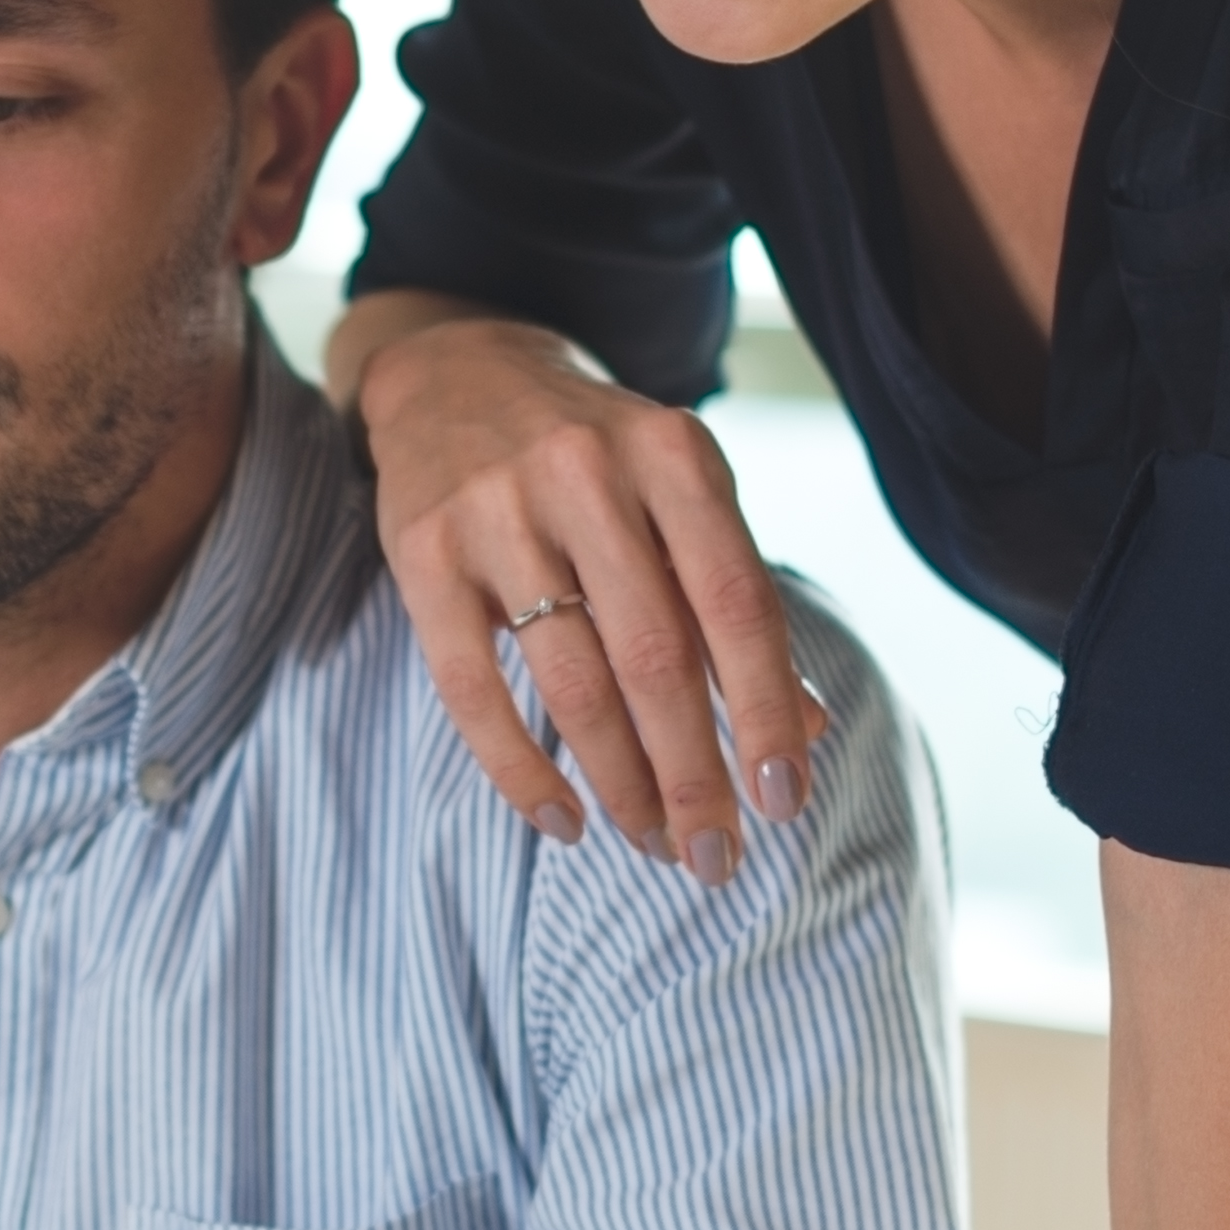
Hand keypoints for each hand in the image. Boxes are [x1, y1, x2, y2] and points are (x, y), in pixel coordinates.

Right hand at [338, 302, 829, 878]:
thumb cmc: (596, 460)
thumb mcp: (680, 496)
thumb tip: (805, 728)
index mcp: (671, 454)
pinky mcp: (423, 550)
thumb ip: (736, 600)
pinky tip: (562, 819)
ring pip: (572, 681)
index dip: (765, 709)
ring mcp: (496, 510)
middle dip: (694, 773)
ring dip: (620, 781)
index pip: (736, 602)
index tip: (784, 798)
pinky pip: (471, 687)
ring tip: (652, 841)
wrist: (455, 373)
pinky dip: (519, 768)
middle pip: (656, 656)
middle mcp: (586, 473)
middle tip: (716, 857)